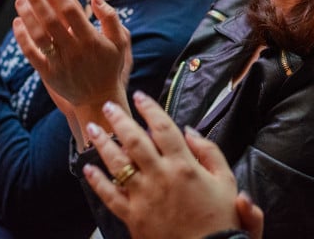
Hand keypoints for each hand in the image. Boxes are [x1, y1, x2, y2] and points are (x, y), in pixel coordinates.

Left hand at [12, 0, 130, 131]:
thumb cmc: (109, 66)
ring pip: (39, 36)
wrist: (99, 99)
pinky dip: (22, 37)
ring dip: (28, 15)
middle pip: (52, 20)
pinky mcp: (48, 74)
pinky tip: (17, 22)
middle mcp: (75, 51)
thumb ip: (111, 17)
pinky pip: (31, 54)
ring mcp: (60, 63)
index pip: (72, 11)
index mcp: (92, 40)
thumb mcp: (120, 41)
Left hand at [83, 92, 263, 238]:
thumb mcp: (226, 180)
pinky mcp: (133, 216)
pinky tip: (88, 168)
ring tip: (93, 129)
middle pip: (135, 140)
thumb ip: (209, 152)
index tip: (140, 96)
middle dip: (119, 119)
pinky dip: (96, 181)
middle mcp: (160, 176)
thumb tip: (189, 130)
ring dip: (103, 143)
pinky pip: (109, 195)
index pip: (163, 127)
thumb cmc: (220, 218)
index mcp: (184, 165)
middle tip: (109, 106)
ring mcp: (144, 196)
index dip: (150, 108)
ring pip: (117, 164)